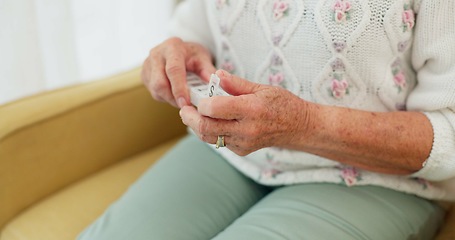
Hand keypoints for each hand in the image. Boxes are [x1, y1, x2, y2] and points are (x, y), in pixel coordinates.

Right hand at [141, 37, 215, 107]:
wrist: (178, 50)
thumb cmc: (191, 55)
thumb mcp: (203, 58)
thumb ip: (208, 70)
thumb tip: (213, 83)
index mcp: (172, 47)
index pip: (173, 70)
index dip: (179, 88)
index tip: (186, 103)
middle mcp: (156, 54)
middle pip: (160, 83)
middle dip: (173, 98)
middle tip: (187, 105)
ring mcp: (147, 65)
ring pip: (156, 90)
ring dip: (170, 99)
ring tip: (183, 97)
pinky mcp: (144, 75)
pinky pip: (154, 92)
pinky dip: (166, 97)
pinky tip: (175, 93)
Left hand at [179, 70, 311, 155]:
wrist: (298, 127)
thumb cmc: (281, 104)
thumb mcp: (261, 87)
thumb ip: (236, 84)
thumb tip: (216, 75)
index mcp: (251, 109)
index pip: (214, 109)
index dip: (201, 103)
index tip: (197, 97)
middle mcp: (246, 129)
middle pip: (206, 128)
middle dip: (190, 118)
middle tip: (184, 110)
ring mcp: (244, 143)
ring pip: (209, 138)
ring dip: (196, 127)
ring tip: (192, 116)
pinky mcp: (242, 150)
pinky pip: (219, 142)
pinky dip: (211, 133)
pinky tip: (211, 122)